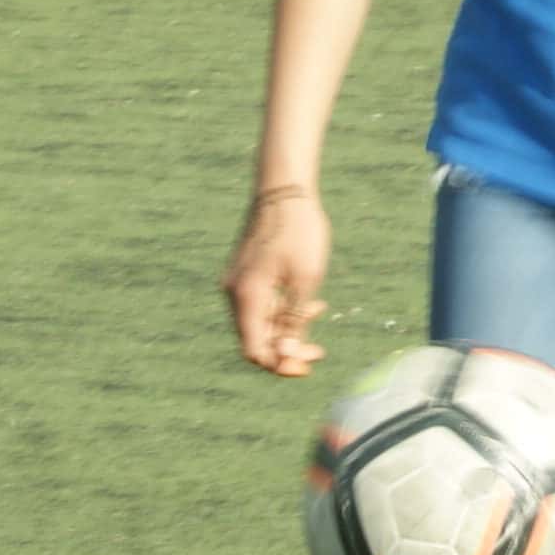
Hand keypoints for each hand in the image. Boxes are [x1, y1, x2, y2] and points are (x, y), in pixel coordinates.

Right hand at [226, 190, 331, 373]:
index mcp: (248, 296)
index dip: (280, 364)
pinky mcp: (245, 274)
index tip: (307, 366)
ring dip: (288, 326)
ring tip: (319, 310)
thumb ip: (294, 319)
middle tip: (318, 350)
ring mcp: (238, 282)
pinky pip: (261, 304)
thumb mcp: (305, 279)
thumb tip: (286, 355)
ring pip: (261, 321)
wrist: (284, 189)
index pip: (255, 350)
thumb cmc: (298, 231)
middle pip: (256, 339)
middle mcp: (235, 293)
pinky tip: (310, 301)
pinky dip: (282, 309)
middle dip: (287, 348)